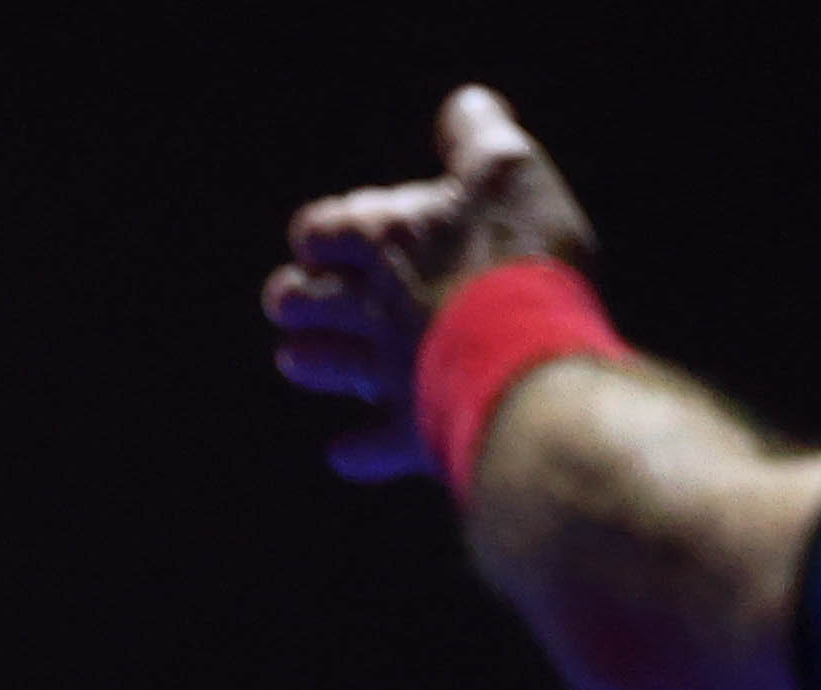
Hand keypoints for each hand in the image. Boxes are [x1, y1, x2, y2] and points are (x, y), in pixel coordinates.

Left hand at [266, 86, 600, 480]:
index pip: (320, 229)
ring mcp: (385, 372)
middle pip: (300, 300)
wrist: (527, 358)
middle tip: (294, 299)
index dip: (319, 232)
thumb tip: (463, 105)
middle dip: (295, 297)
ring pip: (322, 365)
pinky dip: (357, 450)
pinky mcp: (409, 429)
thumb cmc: (518, 255)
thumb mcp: (507, 171)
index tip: (326, 237)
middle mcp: (370, 308)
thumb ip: (477, 136)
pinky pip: (369, 447)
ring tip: (295, 358)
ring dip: (309, 359)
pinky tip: (347, 452)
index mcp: (385, 242)